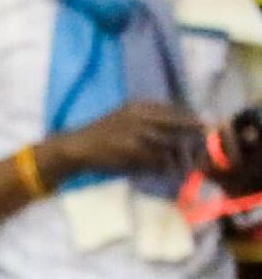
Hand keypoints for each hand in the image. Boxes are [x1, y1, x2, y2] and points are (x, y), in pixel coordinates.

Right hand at [49, 103, 201, 181]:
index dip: (190, 120)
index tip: (202, 127)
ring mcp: (136, 134)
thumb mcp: (125, 117)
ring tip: (182, 165)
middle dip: (191, 136)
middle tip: (201, 146)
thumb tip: (178, 126)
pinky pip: (155, 160)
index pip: (175, 110)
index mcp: (140, 106)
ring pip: (168, 145)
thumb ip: (149, 119)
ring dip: (177, 157)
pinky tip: (163, 171)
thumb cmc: (102, 134)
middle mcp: (140, 116)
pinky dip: (162, 167)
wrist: (77, 147)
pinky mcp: (132, 152)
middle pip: (177, 125)